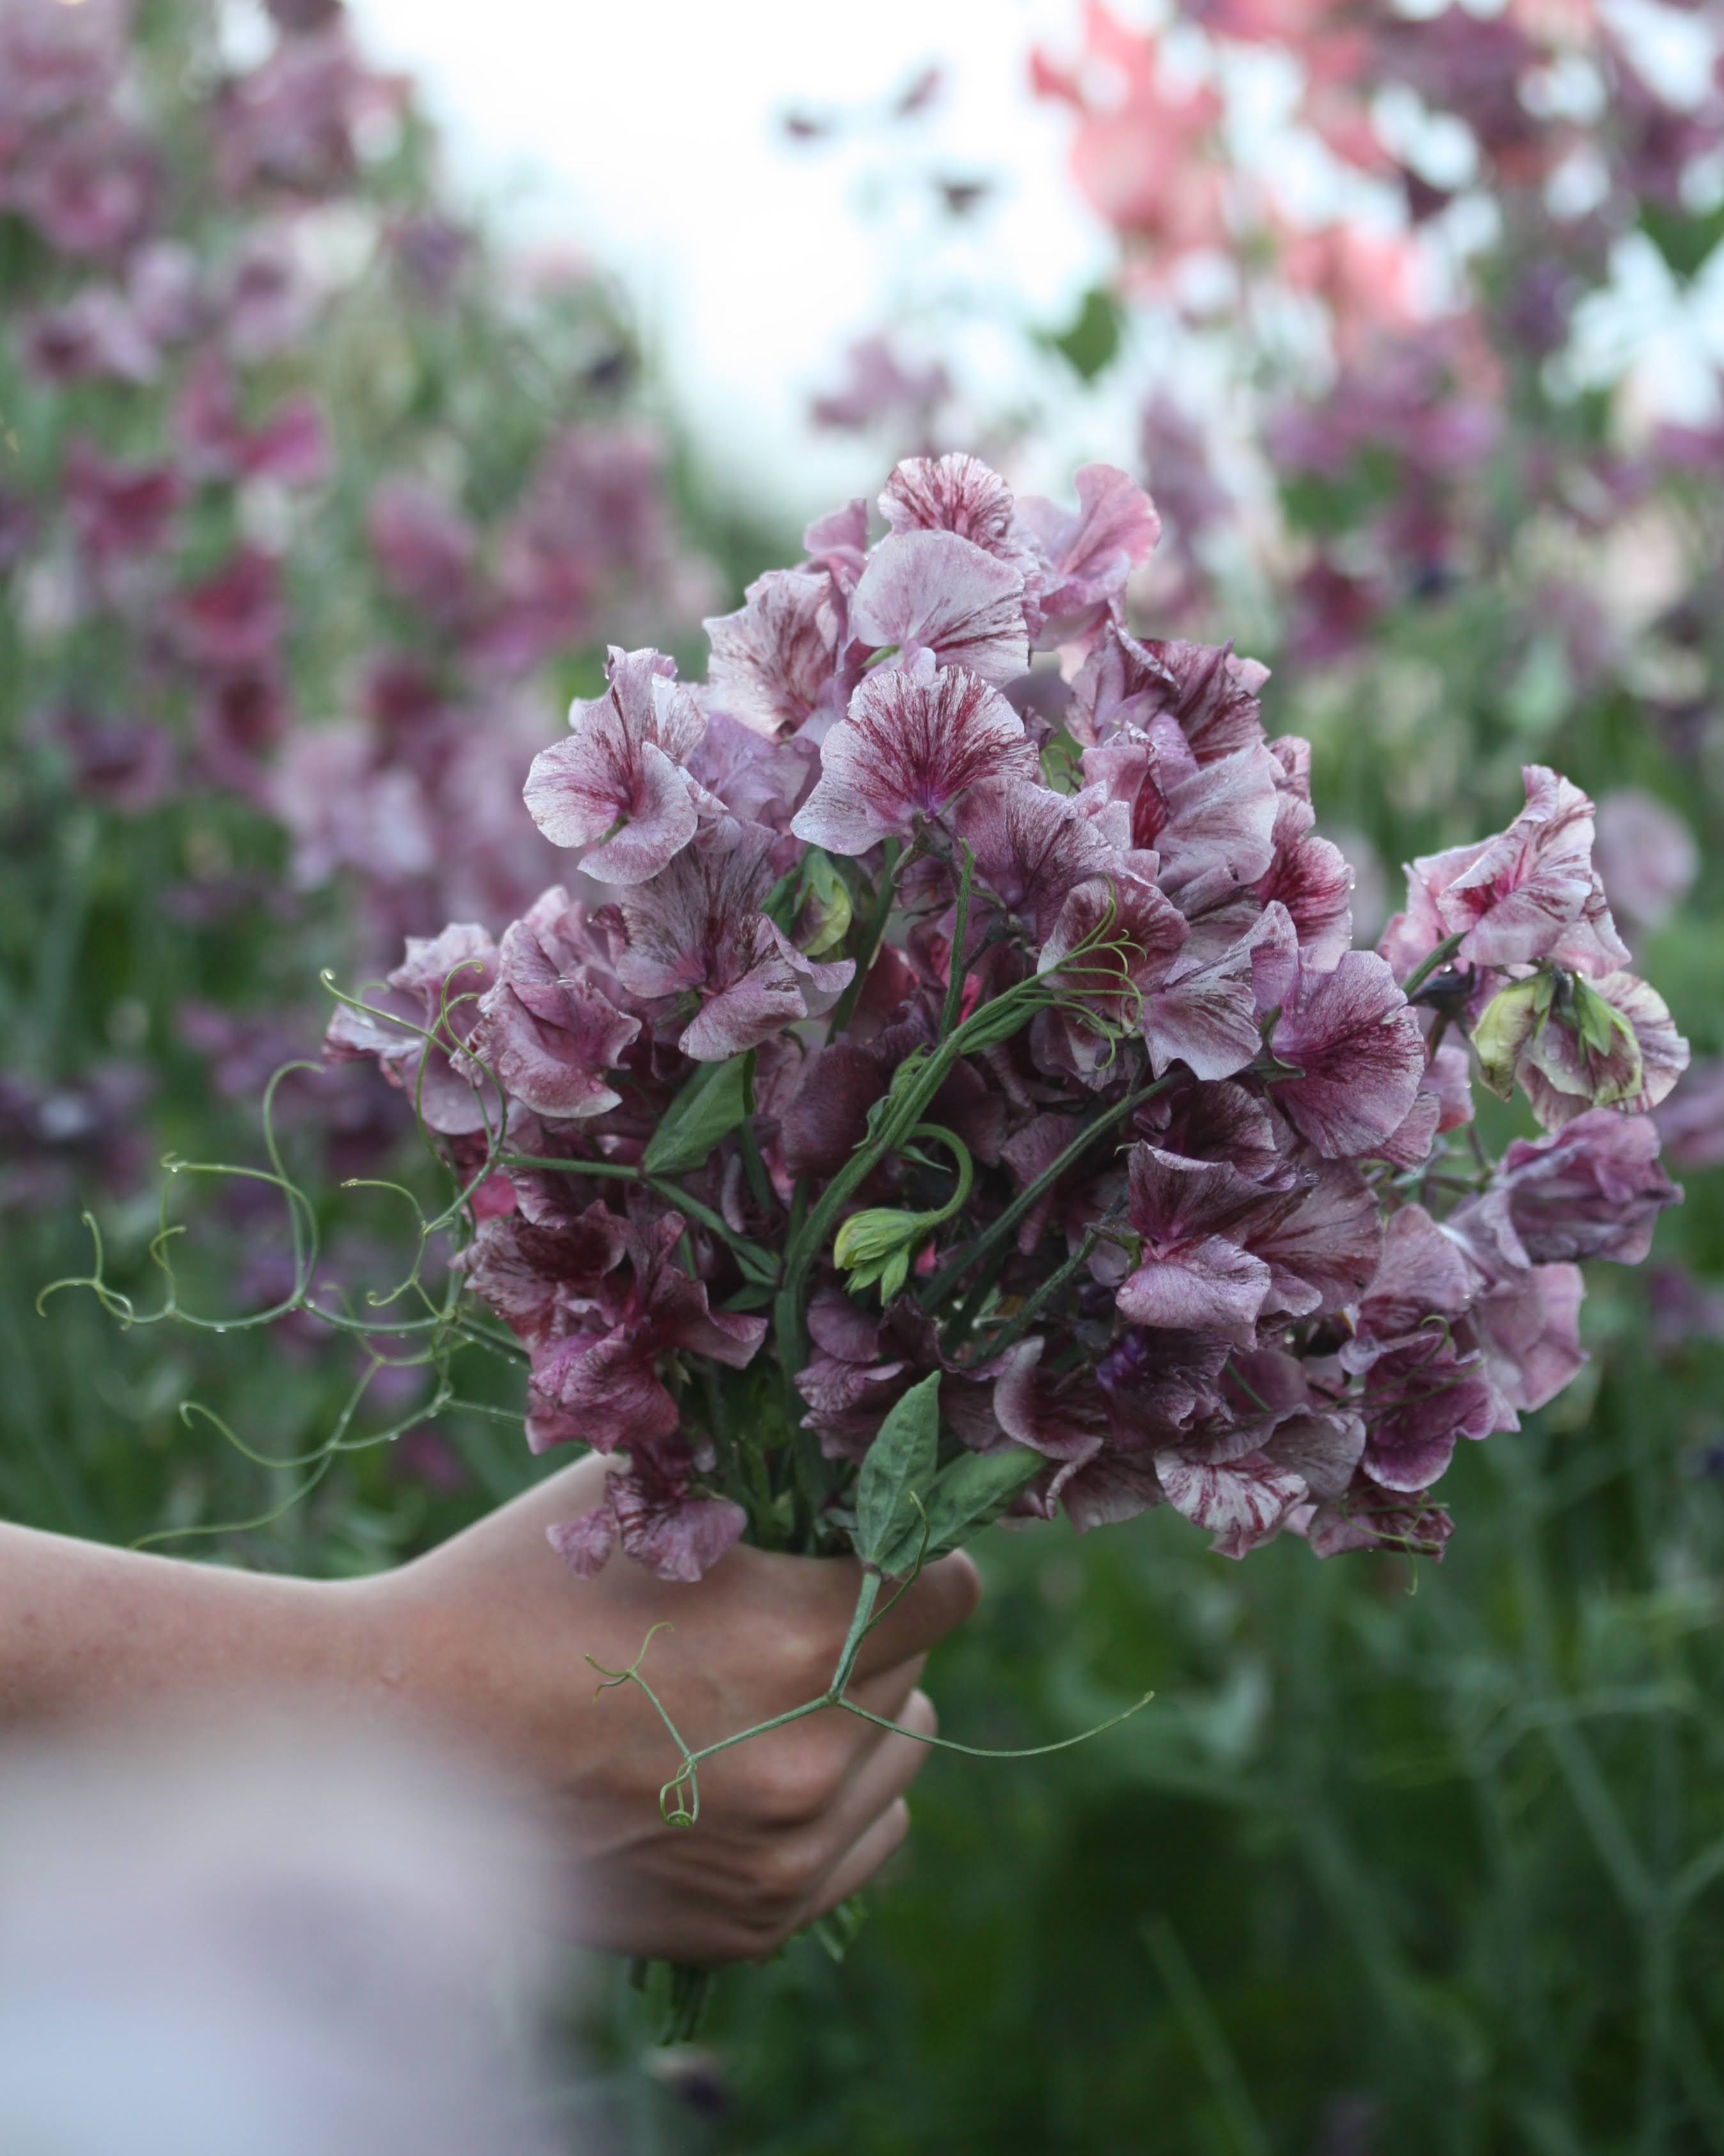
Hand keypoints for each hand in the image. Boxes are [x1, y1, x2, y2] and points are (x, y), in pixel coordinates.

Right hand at [357, 1453, 981, 1963]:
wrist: (393, 1738)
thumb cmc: (515, 1592)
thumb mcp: (646, 1498)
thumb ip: (765, 1482)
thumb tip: (858, 1462)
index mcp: (798, 1638)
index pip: (947, 1587)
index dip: (911, 1550)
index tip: (871, 1540)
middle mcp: (809, 1759)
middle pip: (916, 1667)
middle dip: (870, 1627)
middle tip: (784, 1608)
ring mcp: (783, 1855)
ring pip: (900, 1756)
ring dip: (863, 1712)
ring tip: (766, 1684)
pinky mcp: (752, 1922)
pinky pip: (865, 1842)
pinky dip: (837, 1799)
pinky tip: (758, 1760)